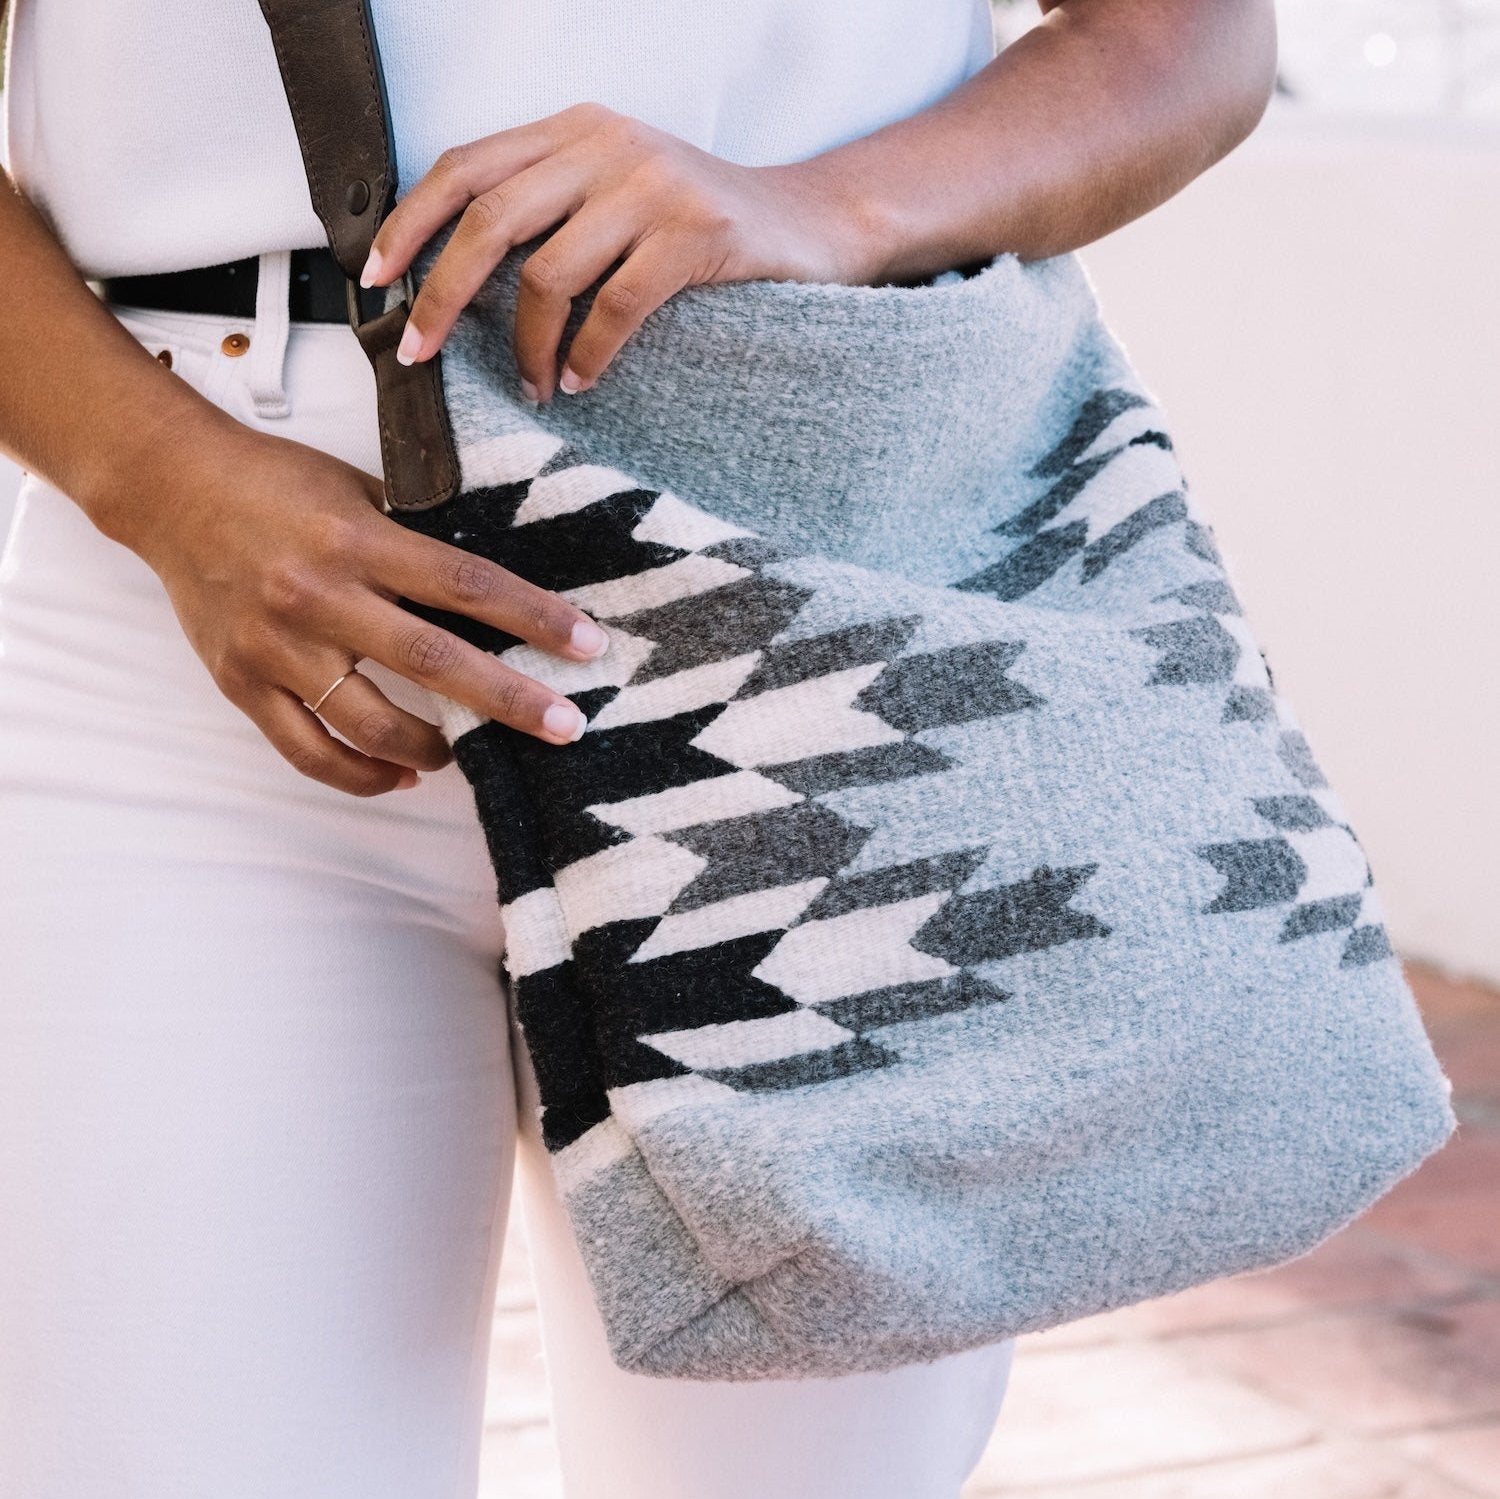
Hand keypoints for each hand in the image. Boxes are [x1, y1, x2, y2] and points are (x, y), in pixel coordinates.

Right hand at [116, 414, 610, 796]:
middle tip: (564, 726)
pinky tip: (402, 775)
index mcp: (356, 540)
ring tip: (466, 753)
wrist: (169, 488)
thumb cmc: (277, 484)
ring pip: (370, 723)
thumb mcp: (358, 491)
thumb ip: (416, 542)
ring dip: (433, 748)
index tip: (588, 645)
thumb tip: (497, 594)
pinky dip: (362, 773)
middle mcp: (317, 596)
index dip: (534, 618)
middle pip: (433, 662)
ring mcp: (276, 647)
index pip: (466, 584)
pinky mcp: (241, 683)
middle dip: (508, 700)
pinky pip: (309, 751)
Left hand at [361, 103, 873, 401]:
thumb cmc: (700, 227)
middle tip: (422, 351)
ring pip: (549, 272)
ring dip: (527, 345)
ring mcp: (654, 185)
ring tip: (532, 386)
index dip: (411, 223)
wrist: (810, 224)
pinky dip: (588, 353)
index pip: (466, 166)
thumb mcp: (617, 194)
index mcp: (575, 130)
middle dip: (443, 293)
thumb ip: (551, 209)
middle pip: (490, 218)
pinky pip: (616, 306)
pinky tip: (580, 380)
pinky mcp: (697, 234)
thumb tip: (457, 272)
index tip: (377, 280)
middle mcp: (608, 145)